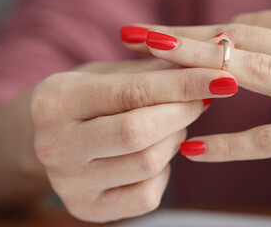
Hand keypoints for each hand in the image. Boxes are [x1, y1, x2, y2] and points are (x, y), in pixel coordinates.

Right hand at [31, 59, 236, 221]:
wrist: (47, 140)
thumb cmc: (85, 100)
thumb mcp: (108, 75)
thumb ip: (153, 69)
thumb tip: (211, 60)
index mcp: (54, 102)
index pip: (132, 92)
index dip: (183, 85)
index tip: (222, 78)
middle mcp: (54, 146)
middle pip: (138, 132)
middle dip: (182, 112)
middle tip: (203, 99)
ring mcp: (69, 183)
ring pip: (148, 164)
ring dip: (175, 140)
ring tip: (174, 125)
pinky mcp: (87, 209)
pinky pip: (146, 196)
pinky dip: (163, 173)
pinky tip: (155, 155)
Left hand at [128, 7, 270, 173]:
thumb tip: (264, 36)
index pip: (246, 25)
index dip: (200, 33)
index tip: (162, 38)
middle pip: (235, 37)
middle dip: (179, 39)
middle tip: (133, 37)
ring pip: (246, 73)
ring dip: (192, 71)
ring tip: (147, 73)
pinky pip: (270, 139)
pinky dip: (229, 144)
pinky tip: (195, 149)